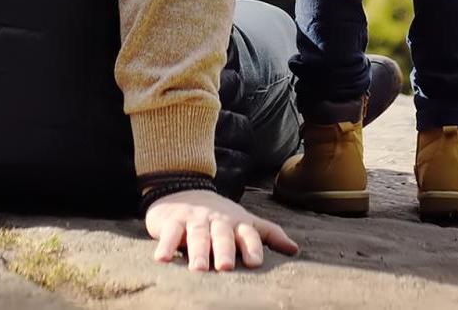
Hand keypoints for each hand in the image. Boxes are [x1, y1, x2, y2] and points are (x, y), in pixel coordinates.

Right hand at [143, 190, 298, 271]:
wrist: (183, 187)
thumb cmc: (219, 215)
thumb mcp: (244, 221)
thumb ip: (269, 234)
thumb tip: (295, 250)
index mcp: (236, 222)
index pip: (247, 233)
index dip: (251, 246)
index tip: (254, 262)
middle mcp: (217, 220)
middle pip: (222, 235)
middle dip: (224, 250)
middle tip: (225, 266)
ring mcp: (194, 219)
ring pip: (197, 235)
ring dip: (198, 251)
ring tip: (198, 268)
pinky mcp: (172, 221)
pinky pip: (170, 233)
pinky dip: (165, 246)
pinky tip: (162, 259)